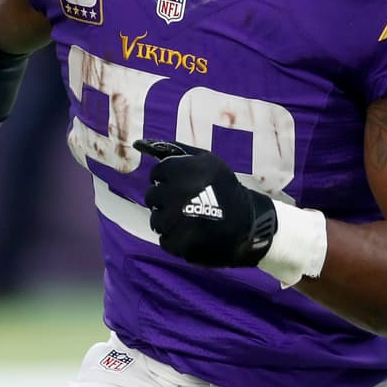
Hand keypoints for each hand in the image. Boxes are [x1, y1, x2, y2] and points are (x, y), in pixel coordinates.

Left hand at [134, 139, 276, 267]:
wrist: (248, 223)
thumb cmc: (224, 188)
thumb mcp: (207, 160)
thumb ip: (174, 150)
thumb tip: (138, 144)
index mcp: (183, 169)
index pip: (157, 174)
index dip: (169, 179)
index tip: (183, 185)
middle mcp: (176, 192)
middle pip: (152, 197)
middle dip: (165, 200)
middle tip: (185, 203)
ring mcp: (176, 220)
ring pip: (155, 220)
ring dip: (168, 220)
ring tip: (189, 220)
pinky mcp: (178, 243)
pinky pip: (164, 239)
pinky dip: (176, 238)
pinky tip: (192, 233)